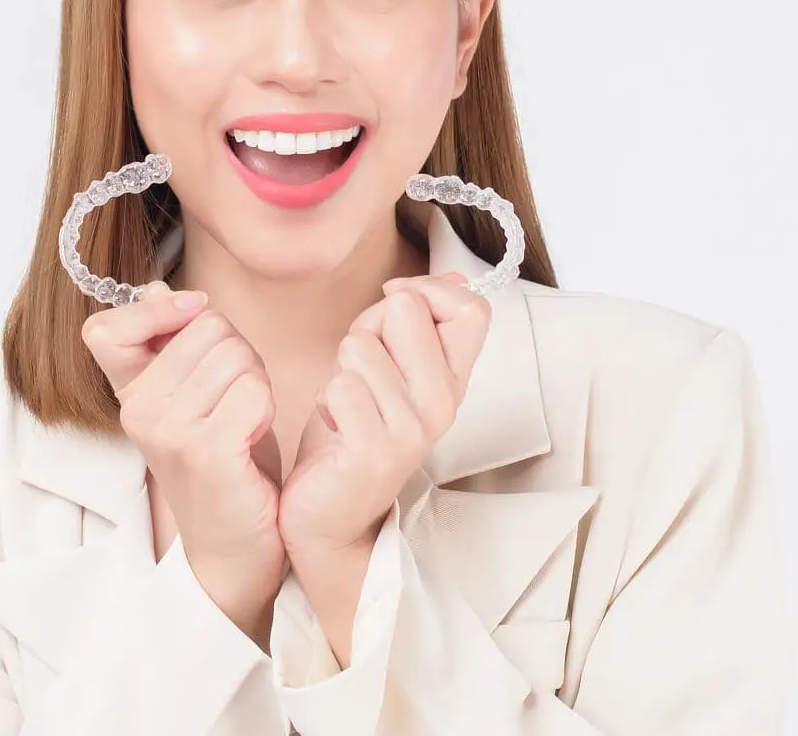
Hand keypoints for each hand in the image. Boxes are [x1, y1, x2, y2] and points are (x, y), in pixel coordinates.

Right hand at [81, 280, 286, 634]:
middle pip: (206, 326)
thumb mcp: (193, 394)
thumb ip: (170, 343)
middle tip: (235, 401)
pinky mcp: (204, 451)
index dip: (155, 311)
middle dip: (238, 353)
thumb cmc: (224, 461)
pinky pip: (254, 389)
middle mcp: (137, 410)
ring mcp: (166, 431)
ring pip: (235, 354)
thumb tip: (155, 288)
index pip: (105, 330)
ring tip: (243, 421)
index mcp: (128, 393)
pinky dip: (266, 409)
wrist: (237, 544)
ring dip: (256, 382)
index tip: (192, 315)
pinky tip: (251, 440)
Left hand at [278, 271, 491, 557]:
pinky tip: (336, 429)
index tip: (394, 305)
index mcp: (453, 380)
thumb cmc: (352, 434)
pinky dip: (326, 401)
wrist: (331, 517)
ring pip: (361, 345)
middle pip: (408, 311)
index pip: (472, 311)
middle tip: (361, 371)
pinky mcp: (375, 450)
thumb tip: (448, 280)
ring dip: (341, 369)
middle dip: (369, 327)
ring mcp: (412, 429)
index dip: (427, 291)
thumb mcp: (384, 368)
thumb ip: (407, 324)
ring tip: (347, 405)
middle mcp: (443, 403)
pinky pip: (340, 386)